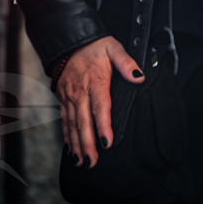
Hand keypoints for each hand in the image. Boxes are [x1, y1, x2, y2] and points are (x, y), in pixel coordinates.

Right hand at [57, 35, 144, 167]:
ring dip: (76, 144)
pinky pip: (64, 120)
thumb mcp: (113, 47)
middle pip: (84, 121)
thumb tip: (139, 76)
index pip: (100, 106)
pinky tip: (70, 150)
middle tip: (92, 162)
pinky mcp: (62, 99)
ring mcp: (69, 97)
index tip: (107, 142)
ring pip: (72, 124)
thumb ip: (126, 62)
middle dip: (87, 143)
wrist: (71, 41)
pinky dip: (66, 136)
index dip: (103, 125)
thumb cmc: (95, 46)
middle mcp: (80, 92)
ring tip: (81, 161)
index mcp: (95, 81)